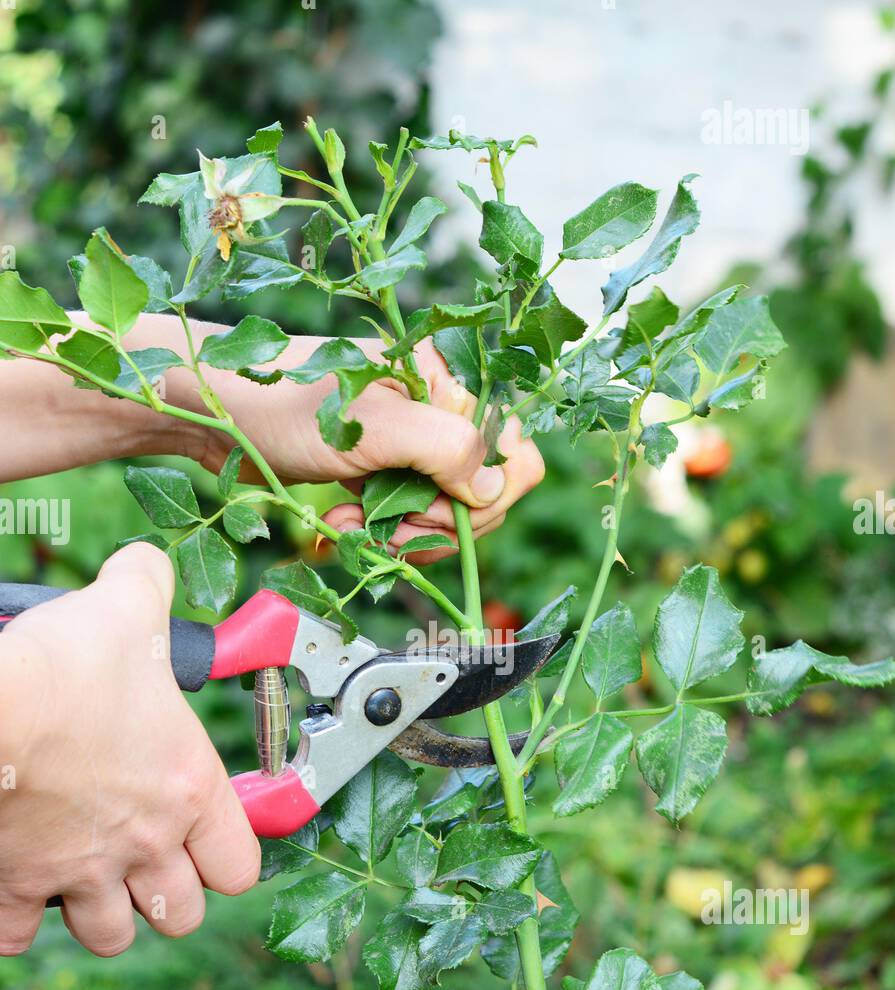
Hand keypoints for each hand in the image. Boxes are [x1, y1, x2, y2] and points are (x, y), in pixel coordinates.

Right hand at [0, 544, 260, 955]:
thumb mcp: (123, 611)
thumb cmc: (60, 668)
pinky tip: (18, 883)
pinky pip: (22, 935)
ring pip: (112, 935)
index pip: (240, 865)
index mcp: (186, 790)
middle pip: (180, 914)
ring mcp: (81, 875)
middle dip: (164, 894)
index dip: (224, 855)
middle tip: (142, 860)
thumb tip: (147, 566)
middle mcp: (143, 844)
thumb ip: (146, 587)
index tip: (204, 837)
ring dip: (102, 912)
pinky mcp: (16, 889)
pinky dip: (19, 919)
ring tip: (85, 873)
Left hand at [195, 336, 545, 563]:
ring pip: (444, 513)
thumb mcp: (370, 427)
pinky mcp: (384, 467)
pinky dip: (380, 531)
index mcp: (447, 379)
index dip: (479, 498)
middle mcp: (437, 407)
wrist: (212, 413)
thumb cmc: (282, 405)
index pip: (512, 455)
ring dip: (399, 533)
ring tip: (349, 524)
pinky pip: (409, 516)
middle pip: (481, 494)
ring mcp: (411, 440)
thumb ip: (445, 450)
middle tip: (384, 527)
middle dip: (433, 523)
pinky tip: (342, 523)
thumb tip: (496, 488)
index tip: (430, 511)